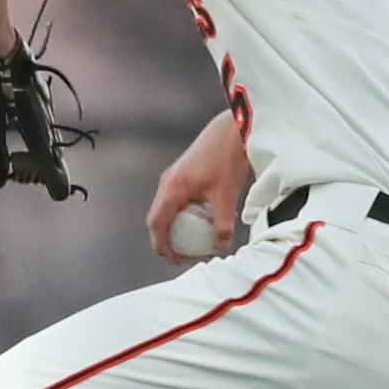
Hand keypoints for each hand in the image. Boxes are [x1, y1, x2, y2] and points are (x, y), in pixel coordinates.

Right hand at [147, 112, 250, 263]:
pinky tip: (202, 218)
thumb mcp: (226, 194)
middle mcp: (168, 182)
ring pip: (167, 208)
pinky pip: (176, 199)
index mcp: (172, 189)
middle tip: (182, 255)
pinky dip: (183, 213)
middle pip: (158, 218)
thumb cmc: (226, 157)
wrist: (231, 129)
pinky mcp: (183, 172)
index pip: (156, 225)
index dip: (161, 246)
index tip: (173, 259)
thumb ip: (223, 223)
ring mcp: (174, 176)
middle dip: (167, 239)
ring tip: (192, 240)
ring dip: (175, 226)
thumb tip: (221, 247)